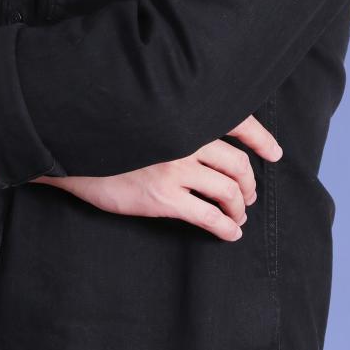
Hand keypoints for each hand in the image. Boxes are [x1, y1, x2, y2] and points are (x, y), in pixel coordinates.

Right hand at [39, 113, 281, 240]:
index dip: (261, 139)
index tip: (274, 153)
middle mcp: (185, 139)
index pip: (238, 122)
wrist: (74, 153)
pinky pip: (210, 217)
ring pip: (229, 192)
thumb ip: (179, 124)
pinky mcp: (165, 198)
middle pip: (238, 164)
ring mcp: (175, 169)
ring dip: (240, 208)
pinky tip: (229, 233)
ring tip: (238, 216)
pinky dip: (227, 228)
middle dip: (250, 184)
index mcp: (184, 116)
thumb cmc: (110, 138)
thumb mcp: (148, 120)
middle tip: (249, 195)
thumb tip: (210, 142)